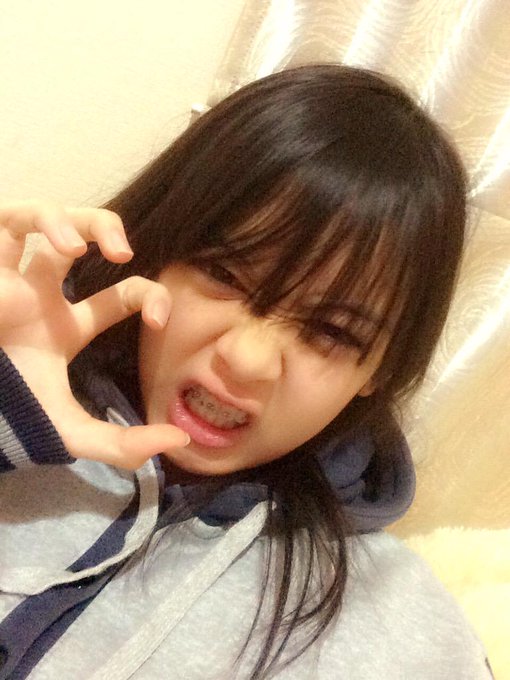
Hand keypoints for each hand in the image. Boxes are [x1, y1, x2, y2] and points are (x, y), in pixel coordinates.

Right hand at [0, 201, 188, 468]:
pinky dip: (32, 223)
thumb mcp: (71, 433)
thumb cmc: (11, 417)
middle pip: (73, 236)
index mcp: (63, 326)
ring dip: (59, 216)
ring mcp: (4, 277)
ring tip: (76, 247)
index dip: (148, 297)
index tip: (158, 320)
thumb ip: (122, 443)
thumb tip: (177, 438)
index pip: (117, 294)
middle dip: (102, 224)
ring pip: (27, 215)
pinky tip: (47, 251)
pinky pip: (0, 221)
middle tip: (123, 252)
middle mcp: (34, 294)